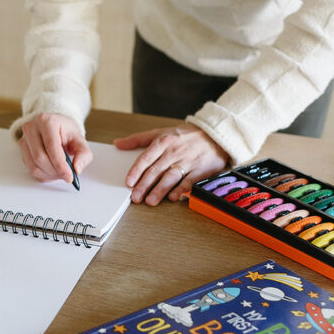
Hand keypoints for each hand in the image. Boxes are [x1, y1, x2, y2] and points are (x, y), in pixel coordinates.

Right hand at [19, 113, 92, 184]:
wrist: (55, 126)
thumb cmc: (66, 131)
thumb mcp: (79, 140)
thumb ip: (83, 154)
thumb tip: (77, 169)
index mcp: (46, 121)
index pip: (51, 147)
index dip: (60, 165)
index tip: (69, 176)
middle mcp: (31, 128)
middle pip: (40, 157)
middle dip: (55, 171)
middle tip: (66, 176)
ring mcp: (24, 138)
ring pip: (34, 165)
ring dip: (49, 175)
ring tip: (60, 173)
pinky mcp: (22, 149)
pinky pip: (30, 168)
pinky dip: (43, 174)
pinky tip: (52, 171)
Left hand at [114, 125, 228, 205]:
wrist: (215, 135)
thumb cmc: (185, 136)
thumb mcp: (161, 132)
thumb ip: (138, 139)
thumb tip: (118, 143)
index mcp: (164, 141)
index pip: (146, 157)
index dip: (136, 171)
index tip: (129, 182)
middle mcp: (174, 151)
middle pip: (156, 170)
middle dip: (144, 185)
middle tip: (135, 197)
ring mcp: (188, 161)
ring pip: (171, 176)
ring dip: (160, 190)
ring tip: (150, 201)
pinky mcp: (200, 170)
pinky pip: (188, 181)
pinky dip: (180, 189)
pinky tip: (172, 197)